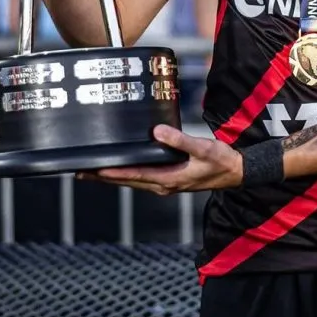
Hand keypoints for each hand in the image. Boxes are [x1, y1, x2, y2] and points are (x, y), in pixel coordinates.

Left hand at [77, 124, 242, 194]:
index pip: (134, 175)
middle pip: (127, 181)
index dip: (112, 172)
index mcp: (169, 180)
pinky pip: (141, 178)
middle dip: (103, 177)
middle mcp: (163, 185)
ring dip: (112, 176)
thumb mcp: (203, 148)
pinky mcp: (169, 179)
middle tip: (80, 172)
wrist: (237, 172)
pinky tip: (121, 166)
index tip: (94, 168)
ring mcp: (165, 184)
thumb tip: (157, 132)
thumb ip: (180, 140)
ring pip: (132, 181)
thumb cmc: (222, 161)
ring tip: (92, 171)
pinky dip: (126, 173)